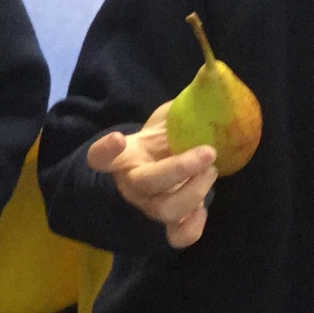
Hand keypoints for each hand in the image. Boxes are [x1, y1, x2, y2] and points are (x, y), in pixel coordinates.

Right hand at [87, 103, 219, 247]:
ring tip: (212, 170)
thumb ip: (179, 107)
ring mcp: (148, 209)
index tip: (117, 138)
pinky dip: (193, 225)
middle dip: (179, 168)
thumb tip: (209, 75)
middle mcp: (132, 185)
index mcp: (125, 158)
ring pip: (166, 210)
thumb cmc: (162, 146)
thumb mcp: (165, 123)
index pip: (101, 158)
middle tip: (208, 152)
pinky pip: (178, 237)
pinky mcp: (166, 228)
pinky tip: (203, 208)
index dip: (104, 152)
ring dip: (195, 190)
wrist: (161, 176)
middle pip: (146, 184)